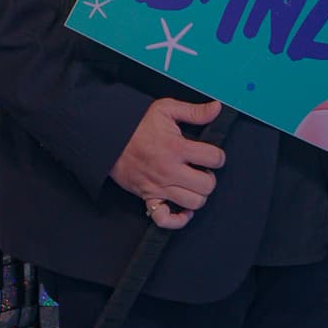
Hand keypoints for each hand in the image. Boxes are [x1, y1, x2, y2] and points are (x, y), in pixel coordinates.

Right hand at [110, 98, 224, 231]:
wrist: (109, 138)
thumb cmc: (138, 123)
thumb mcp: (166, 109)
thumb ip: (194, 111)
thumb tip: (217, 108)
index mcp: (176, 147)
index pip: (213, 158)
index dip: (218, 156)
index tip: (212, 155)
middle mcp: (169, 170)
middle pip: (206, 185)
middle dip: (209, 178)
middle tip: (202, 170)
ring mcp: (159, 186)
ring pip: (193, 203)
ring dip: (198, 195)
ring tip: (193, 184)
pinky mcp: (148, 197)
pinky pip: (164, 219)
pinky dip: (177, 219)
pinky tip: (184, 209)